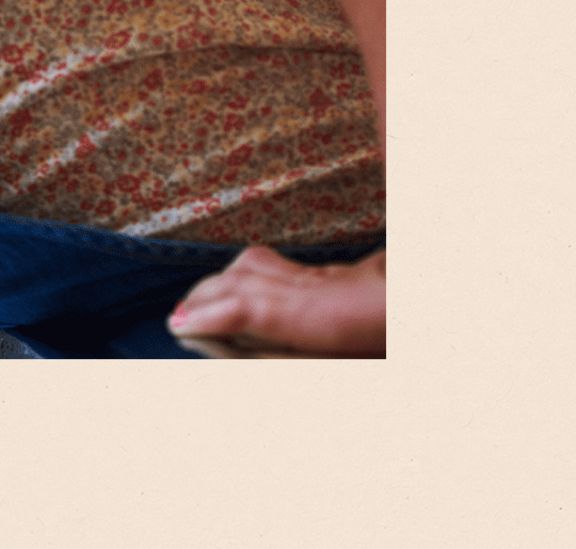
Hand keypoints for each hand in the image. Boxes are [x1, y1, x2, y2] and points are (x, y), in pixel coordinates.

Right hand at [167, 244, 384, 357]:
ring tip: (194, 305)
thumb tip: (233, 346)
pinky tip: (236, 283)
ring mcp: (331, 279)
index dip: (214, 315)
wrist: (447, 307)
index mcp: (333, 316)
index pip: (257, 308)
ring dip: (220, 284)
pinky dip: (246, 275)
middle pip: (249, 282)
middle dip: (205, 299)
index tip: (180, 326)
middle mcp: (326, 291)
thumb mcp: (349, 356)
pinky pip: (279, 266)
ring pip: (259, 267)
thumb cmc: (392, 333)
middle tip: (176, 321)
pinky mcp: (337, 275)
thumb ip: (290, 351)